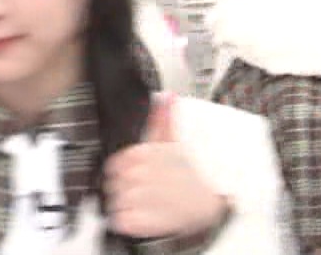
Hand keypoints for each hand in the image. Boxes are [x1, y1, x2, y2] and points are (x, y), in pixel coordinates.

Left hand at [105, 95, 227, 239]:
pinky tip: (145, 215)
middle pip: (111, 183)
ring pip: (114, 202)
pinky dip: (128, 220)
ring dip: (126, 204)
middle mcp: (137, 175)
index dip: (122, 171)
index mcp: (141, 154)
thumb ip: (163, 118)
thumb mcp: (175, 142)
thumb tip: (165, 97)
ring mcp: (137, 199)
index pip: (112, 164)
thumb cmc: (191, 174)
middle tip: (142, 190)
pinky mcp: (139, 222)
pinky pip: (120, 220)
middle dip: (124, 187)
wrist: (209, 204)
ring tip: (146, 203)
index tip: (134, 174)